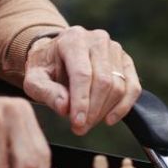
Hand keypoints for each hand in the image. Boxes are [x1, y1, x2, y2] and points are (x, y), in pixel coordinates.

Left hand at [22, 25, 141, 135]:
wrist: (57, 54)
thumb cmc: (45, 67)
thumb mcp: (34, 79)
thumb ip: (46, 92)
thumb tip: (65, 107)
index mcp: (73, 39)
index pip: (82, 73)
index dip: (81, 101)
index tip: (77, 123)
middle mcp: (97, 39)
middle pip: (103, 81)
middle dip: (93, 110)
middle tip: (80, 128)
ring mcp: (115, 48)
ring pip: (118, 86)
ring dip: (104, 111)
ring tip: (88, 123)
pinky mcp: (126, 60)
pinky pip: (132, 86)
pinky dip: (124, 106)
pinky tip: (109, 119)